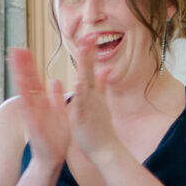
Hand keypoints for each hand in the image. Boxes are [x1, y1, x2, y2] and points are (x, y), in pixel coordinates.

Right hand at [9, 47, 71, 172]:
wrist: (52, 159)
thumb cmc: (55, 137)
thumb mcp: (59, 113)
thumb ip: (56, 97)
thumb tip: (55, 80)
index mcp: (42, 103)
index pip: (34, 79)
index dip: (29, 65)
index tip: (24, 50)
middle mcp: (35, 107)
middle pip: (27, 82)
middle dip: (22, 66)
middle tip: (15, 49)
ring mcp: (32, 116)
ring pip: (25, 93)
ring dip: (20, 78)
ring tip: (15, 65)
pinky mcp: (34, 127)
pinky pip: (29, 113)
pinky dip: (26, 103)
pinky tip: (22, 92)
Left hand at [65, 39, 120, 165]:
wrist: (106, 151)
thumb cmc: (101, 128)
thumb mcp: (101, 102)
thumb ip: (102, 85)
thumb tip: (105, 68)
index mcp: (92, 93)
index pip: (90, 68)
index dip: (89, 51)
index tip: (88, 34)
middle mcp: (92, 96)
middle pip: (89, 70)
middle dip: (88, 52)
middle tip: (89, 34)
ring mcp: (89, 106)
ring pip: (86, 83)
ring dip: (85, 67)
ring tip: (83, 51)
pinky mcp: (84, 117)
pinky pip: (82, 103)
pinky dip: (82, 93)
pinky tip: (79, 83)